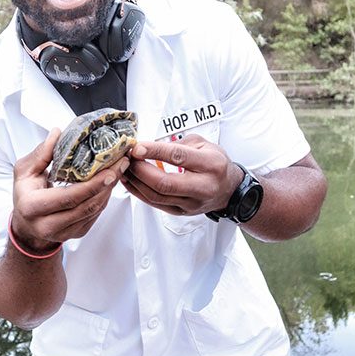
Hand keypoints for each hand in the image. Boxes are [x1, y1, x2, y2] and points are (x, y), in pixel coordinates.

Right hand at [11, 128, 129, 253]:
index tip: (109, 171)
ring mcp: (63, 232)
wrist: (26, 223)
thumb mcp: (25, 170)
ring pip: (93, 211)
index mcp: (32, 207)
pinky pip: (95, 215)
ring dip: (108, 190)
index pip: (68, 197)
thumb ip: (41, 153)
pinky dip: (104, 198)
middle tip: (120, 165)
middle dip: (107, 184)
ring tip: (118, 170)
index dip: (91, 185)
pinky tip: (108, 183)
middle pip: (85, 206)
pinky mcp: (76, 233)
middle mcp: (47, 225)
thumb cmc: (25, 193)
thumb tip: (57, 133)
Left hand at [121, 134, 243, 215]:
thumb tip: (150, 146)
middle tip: (129, 157)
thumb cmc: (215, 164)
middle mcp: (202, 187)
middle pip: (165, 183)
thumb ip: (178, 143)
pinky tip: (130, 180)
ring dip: (136, 181)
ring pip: (156, 196)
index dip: (155, 151)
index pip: (178, 157)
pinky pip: (154, 204)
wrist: (229, 190)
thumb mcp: (204, 144)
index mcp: (211, 165)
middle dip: (141, 170)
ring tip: (126, 167)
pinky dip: (138, 191)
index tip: (138, 146)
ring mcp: (191, 203)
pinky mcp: (180, 212)